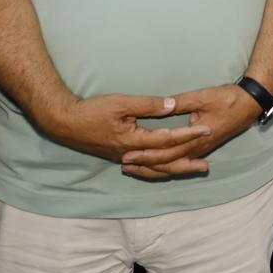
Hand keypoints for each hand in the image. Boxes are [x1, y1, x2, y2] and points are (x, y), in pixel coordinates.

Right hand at [44, 93, 210, 167]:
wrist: (64, 122)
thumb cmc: (92, 111)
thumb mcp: (121, 103)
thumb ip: (148, 105)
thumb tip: (173, 105)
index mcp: (133, 141)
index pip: (168, 139)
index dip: (189, 134)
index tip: (208, 130)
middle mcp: (130, 154)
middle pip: (164, 162)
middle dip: (186, 163)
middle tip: (206, 168)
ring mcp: (124, 157)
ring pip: (154, 168)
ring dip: (175, 169)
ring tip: (193, 169)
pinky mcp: (119, 155)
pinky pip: (144, 167)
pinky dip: (158, 169)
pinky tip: (165, 167)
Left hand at [119, 84, 260, 179]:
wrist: (250, 103)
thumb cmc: (227, 99)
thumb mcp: (201, 97)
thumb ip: (179, 104)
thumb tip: (160, 107)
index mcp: (194, 140)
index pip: (164, 153)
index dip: (144, 155)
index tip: (126, 155)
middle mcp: (195, 150)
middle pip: (166, 164)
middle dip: (144, 165)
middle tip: (124, 165)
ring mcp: (199, 150)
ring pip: (173, 166)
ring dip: (153, 169)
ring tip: (135, 169)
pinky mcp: (202, 147)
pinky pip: (180, 162)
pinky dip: (166, 166)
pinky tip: (158, 165)